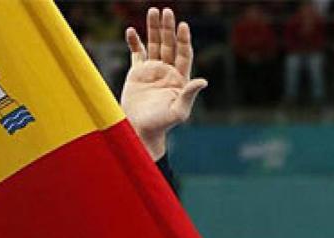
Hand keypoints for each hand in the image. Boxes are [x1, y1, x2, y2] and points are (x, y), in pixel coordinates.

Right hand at [121, 7, 207, 159]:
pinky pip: (136, 53)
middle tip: (166, 11)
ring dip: (153, 28)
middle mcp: (167, 71)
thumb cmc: (162, 124)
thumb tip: (203, 81)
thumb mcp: (178, 111)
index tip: (182, 26)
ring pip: (153, 44)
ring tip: (153, 11)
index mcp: (179, 78)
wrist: (141, 130)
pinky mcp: (137, 73)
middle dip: (168, 28)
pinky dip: (134, 42)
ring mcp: (152, 71)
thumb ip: (189, 95)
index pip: (184, 53)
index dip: (183, 40)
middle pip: (169, 44)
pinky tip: (130, 31)